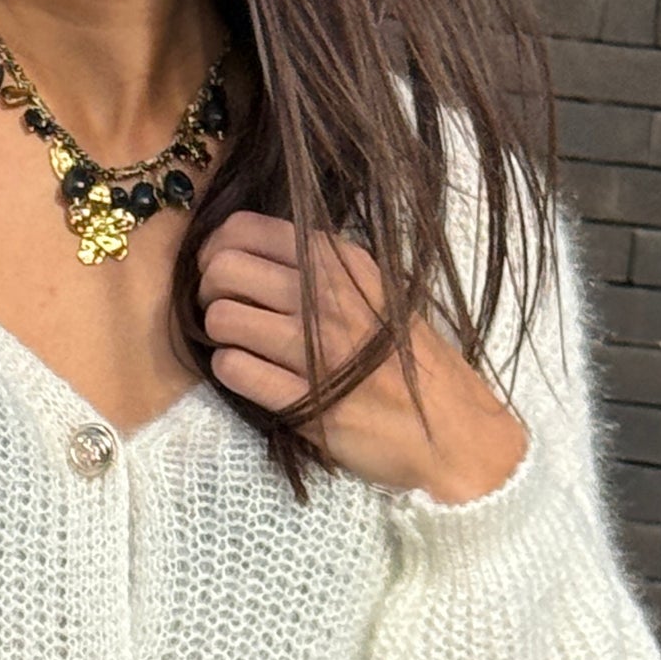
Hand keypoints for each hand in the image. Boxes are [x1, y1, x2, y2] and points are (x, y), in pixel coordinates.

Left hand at [198, 210, 529, 503]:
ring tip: (240, 346)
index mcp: (341, 262)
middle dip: (207, 292)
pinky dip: (230, 371)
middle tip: (224, 313)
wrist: (453, 430)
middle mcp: (327, 297)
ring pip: (221, 318)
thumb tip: (246, 252)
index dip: (215, 250)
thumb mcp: (375, 290)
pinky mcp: (307, 401)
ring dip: (218, 335)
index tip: (222, 274)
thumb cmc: (408, 358)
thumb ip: (320, 267)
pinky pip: (235, 371)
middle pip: (222, 269)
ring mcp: (317, 350)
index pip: (244, 229)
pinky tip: (250, 375)